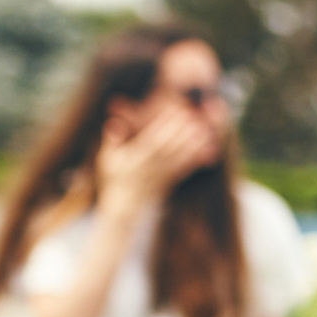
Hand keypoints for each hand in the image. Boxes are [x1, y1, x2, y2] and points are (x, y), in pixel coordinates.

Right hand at [97, 105, 217, 209]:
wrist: (126, 205)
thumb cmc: (116, 176)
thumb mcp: (108, 158)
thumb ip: (112, 140)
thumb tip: (114, 122)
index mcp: (136, 159)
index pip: (152, 140)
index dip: (164, 126)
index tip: (175, 111)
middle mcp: (152, 167)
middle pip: (170, 147)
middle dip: (183, 132)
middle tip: (195, 116)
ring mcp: (164, 175)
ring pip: (181, 157)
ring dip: (194, 144)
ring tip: (205, 129)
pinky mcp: (173, 180)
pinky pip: (187, 168)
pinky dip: (198, 158)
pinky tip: (209, 147)